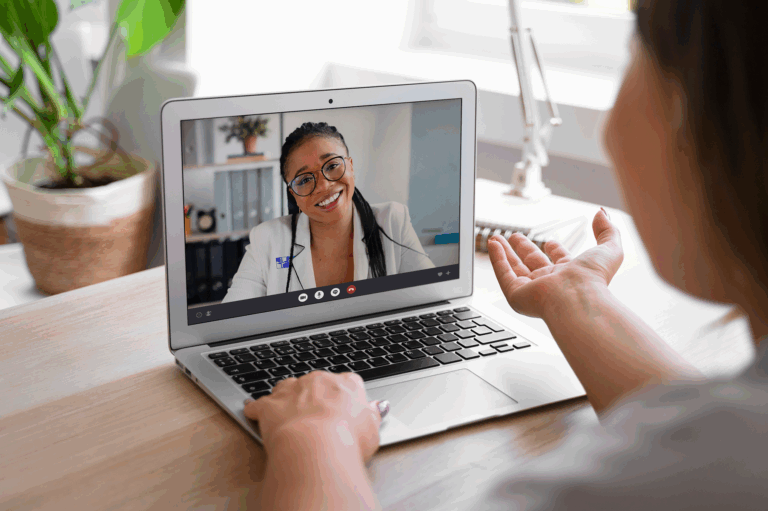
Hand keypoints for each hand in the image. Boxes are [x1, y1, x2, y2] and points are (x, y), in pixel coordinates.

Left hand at [243, 371, 382, 462]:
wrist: (315, 446)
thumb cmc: (346, 439)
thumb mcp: (372, 430)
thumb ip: (373, 415)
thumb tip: (380, 407)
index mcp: (346, 385)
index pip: (348, 383)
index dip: (345, 397)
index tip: (344, 409)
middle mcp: (318, 381)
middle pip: (315, 383)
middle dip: (315, 396)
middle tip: (318, 417)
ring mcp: (292, 391)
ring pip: (287, 387)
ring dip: (287, 398)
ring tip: (288, 413)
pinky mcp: (269, 405)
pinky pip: (259, 404)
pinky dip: (256, 409)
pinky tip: (256, 414)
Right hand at [488, 209, 622, 319]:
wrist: (577, 301)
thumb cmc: (594, 280)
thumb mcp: (609, 249)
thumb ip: (608, 230)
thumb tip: (602, 214)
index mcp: (571, 274)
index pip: (559, 260)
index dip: (555, 250)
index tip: (550, 241)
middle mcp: (550, 282)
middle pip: (533, 263)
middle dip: (524, 249)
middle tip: (516, 237)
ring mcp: (532, 289)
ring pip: (514, 268)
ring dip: (505, 252)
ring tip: (496, 238)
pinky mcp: (516, 294)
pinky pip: (503, 274)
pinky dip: (496, 259)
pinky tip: (492, 244)